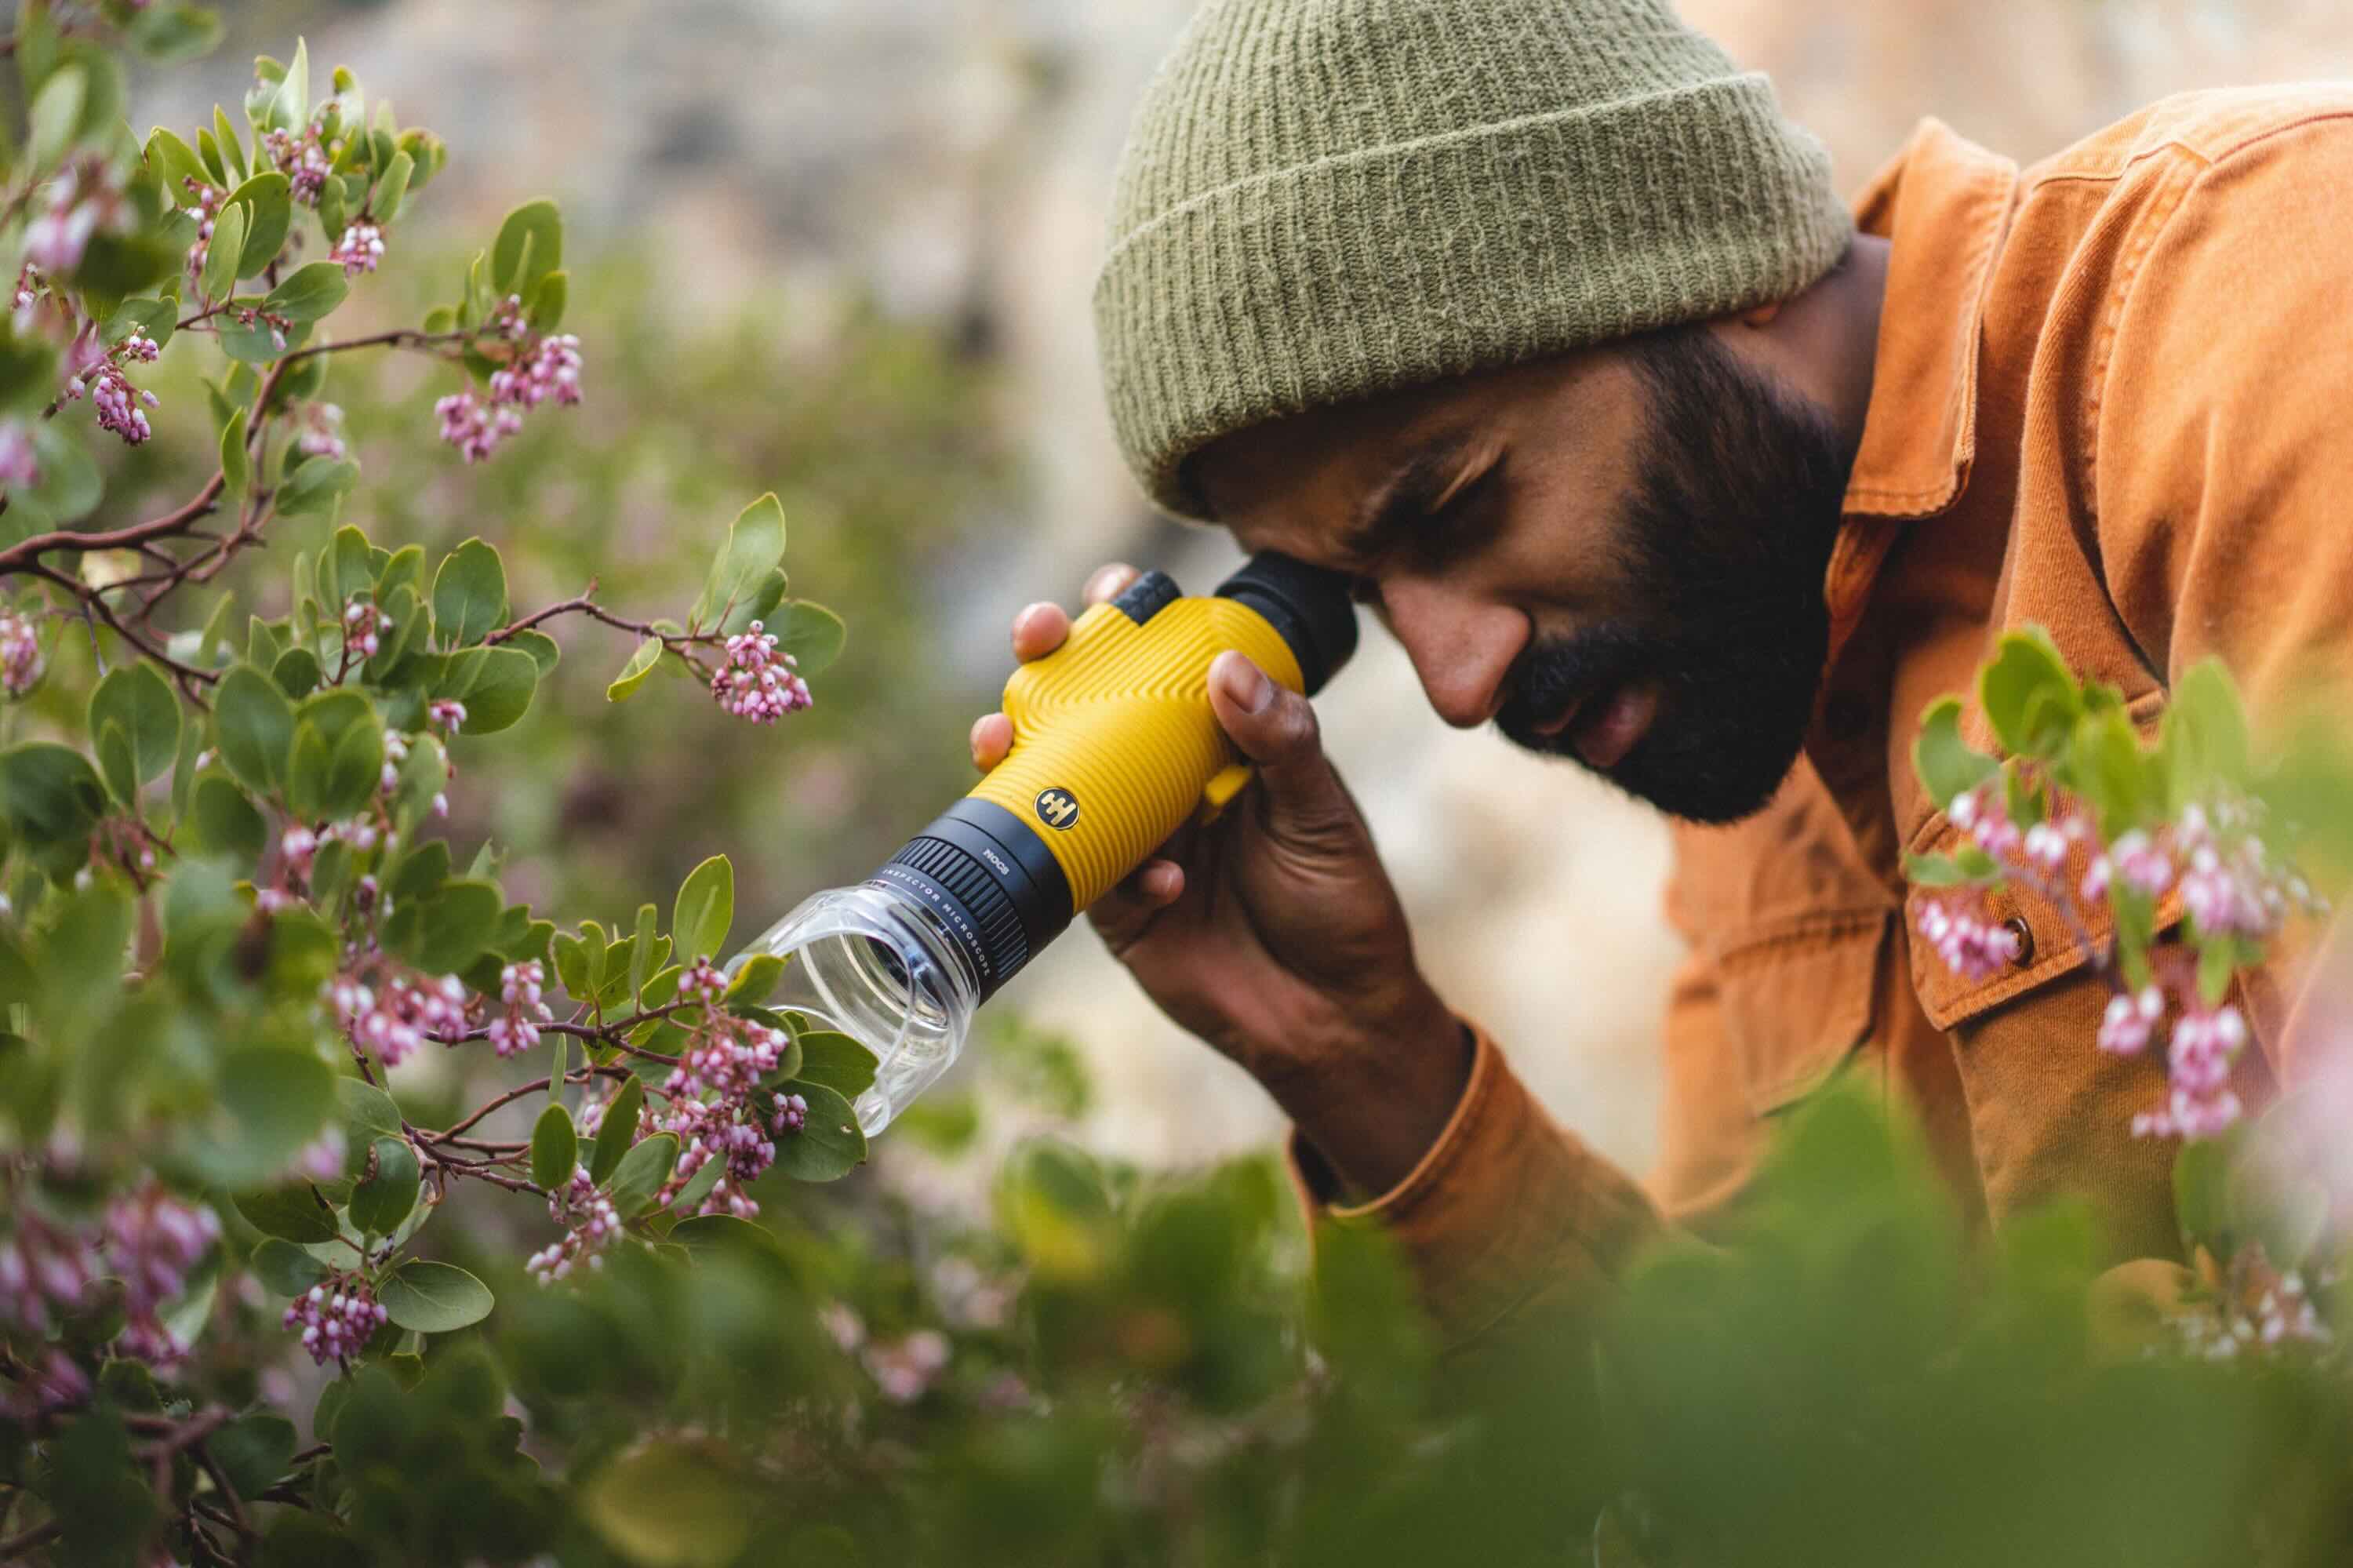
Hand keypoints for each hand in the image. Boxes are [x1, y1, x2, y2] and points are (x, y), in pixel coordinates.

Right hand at [970, 563, 1472, 1192]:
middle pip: (1086, 708)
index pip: (1162, 663)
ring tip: (1000, 735)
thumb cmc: (1340, 901)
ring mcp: (1132, 841)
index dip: (1124, 619)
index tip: (1108, 586)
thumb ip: (1281, 741)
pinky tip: (1164, 883)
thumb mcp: (1321, 813)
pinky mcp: (1113, 909)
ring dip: (1022, 754)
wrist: (1334, 1017)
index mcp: (1216, 743)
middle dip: (1044, 666)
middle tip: (1032, 635)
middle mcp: (1163, 782)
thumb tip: (1226, 668)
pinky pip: (1085, 876)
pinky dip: (1113, 871)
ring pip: (1057, 784)